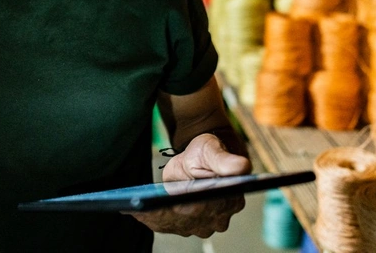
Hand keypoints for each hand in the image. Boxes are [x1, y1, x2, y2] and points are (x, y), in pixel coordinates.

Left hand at [126, 134, 251, 237]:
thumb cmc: (209, 151)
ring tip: (133, 208)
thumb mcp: (214, 150)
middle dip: (165, 214)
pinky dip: (151, 218)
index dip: (189, 207)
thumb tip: (242, 166)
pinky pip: (167, 224)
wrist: (200, 156)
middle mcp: (218, 217)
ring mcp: (202, 223)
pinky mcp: (186, 223)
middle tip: (141, 207)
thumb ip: (225, 160)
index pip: (209, 207)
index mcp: (230, 199)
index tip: (170, 204)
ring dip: (154, 217)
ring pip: (176, 225)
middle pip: (189, 220)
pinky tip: (134, 210)